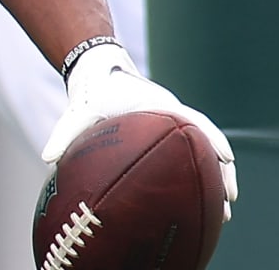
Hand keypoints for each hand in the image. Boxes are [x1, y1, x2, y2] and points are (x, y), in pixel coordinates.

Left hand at [40, 40, 237, 221]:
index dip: (212, 140)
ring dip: (216, 174)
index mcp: (159, 105)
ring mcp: (172, 122)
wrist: (96, 70)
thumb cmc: (91, 89)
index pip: (195, 122)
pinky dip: (200, 170)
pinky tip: (199, 197)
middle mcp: (171, 113)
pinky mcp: (166, 130)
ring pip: (203, 148)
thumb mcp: (78, 109)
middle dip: (222, 168)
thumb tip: (47, 158)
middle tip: (230, 198)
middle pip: (207, 140)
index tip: (226, 159)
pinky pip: (190, 151)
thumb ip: (65, 132)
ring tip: (223, 208)